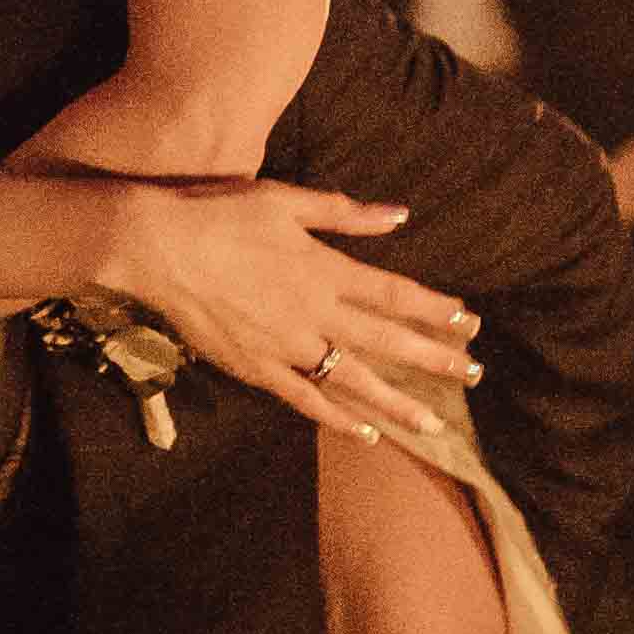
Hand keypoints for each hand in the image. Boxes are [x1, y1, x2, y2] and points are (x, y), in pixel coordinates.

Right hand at [116, 176, 478, 434]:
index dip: (434, 309)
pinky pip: (305, 399)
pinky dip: (336, 418)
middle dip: (433, 358)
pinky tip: (364, 433)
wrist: (159, 248)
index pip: (394, 294)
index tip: (469, 321)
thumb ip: (345, 213)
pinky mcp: (256, 369)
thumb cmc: (220, 215)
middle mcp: (314, 314)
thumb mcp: (286, 200)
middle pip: (386, 342)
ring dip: (396, 403)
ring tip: (433, 424)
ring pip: (353, 381)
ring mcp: (286, 346)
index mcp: (325, 270)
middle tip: (473, 374)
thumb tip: (399, 214)